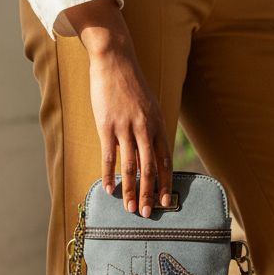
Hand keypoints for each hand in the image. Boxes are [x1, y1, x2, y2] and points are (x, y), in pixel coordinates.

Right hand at [61, 0, 173, 216]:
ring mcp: (126, 128)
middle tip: (148, 213)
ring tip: (130, 208)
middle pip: (151, 168)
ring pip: (131, 167)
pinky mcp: (107, 126)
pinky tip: (110, 190)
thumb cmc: (131, 84)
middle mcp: (145, 128)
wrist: (115, 61)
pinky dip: (110, 175)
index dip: (165, 182)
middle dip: (150, 194)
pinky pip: (109, 157)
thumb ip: (152, 127)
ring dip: (131, 191)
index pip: (165, 160)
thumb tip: (154, 150)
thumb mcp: (149, 105)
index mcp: (158, 124)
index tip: (166, 201)